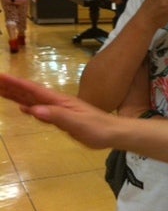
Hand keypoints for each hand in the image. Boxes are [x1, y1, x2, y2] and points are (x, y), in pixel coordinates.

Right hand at [0, 73, 116, 149]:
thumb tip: (34, 110)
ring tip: (1, 90)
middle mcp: (57, 103)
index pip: (33, 91)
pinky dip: (29, 108)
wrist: (113, 133)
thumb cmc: (98, 128)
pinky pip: (40, 112)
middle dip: (11, 87)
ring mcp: (59, 111)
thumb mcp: (77, 123)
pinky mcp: (62, 119)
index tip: (0, 77)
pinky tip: (23, 108)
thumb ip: (57, 116)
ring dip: (17, 96)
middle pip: (30, 93)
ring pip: (33, 101)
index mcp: (60, 102)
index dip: (16, 84)